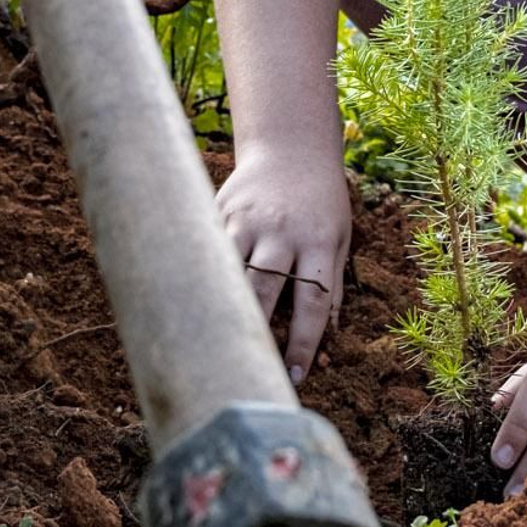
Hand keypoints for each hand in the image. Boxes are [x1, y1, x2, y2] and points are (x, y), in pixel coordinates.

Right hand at [215, 142, 352, 376]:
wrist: (291, 149)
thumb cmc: (321, 203)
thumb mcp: (340, 238)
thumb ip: (332, 285)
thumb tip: (330, 337)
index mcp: (318, 241)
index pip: (311, 301)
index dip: (303, 343)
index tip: (295, 376)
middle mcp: (281, 232)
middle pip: (264, 289)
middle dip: (255, 332)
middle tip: (248, 369)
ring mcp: (247, 221)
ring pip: (229, 272)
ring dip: (221, 308)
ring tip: (210, 344)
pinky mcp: (221, 211)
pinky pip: (209, 249)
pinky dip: (201, 276)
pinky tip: (186, 305)